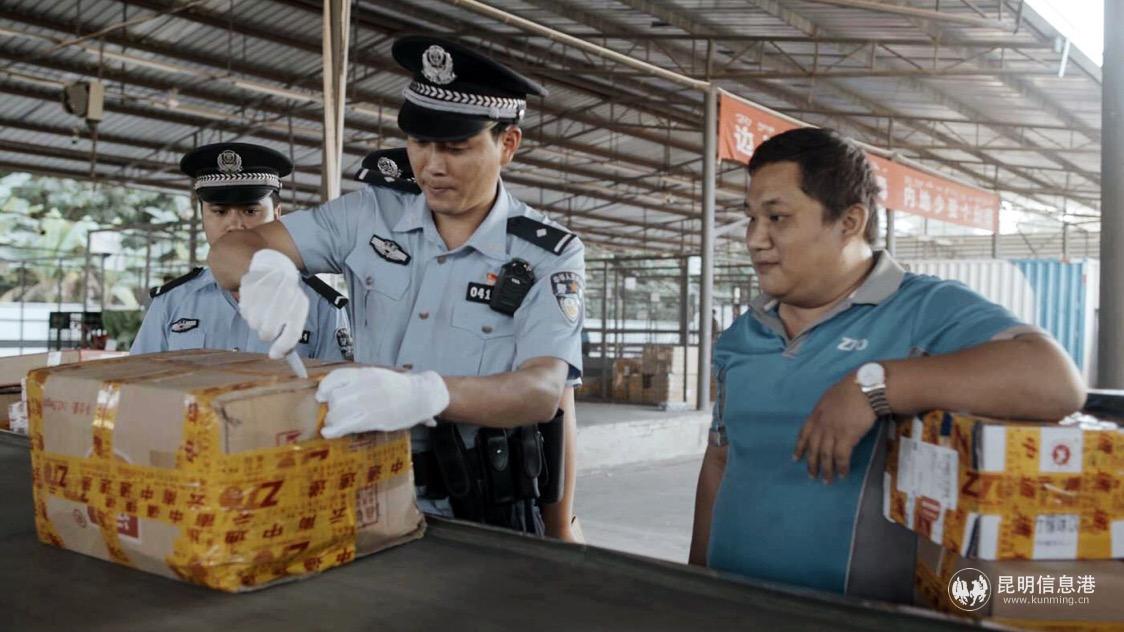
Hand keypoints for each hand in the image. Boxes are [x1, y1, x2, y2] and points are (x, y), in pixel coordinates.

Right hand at [238, 249, 308, 358]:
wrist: (273, 266)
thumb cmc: (285, 296)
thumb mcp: (293, 311)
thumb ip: (289, 333)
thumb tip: (279, 354)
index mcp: (300, 303)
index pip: (293, 331)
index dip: (283, 347)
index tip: (274, 355)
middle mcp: (286, 293)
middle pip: (269, 331)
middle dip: (266, 334)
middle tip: (266, 329)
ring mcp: (267, 287)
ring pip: (254, 323)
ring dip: (255, 322)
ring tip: (261, 311)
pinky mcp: (250, 283)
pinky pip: (244, 310)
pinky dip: (247, 311)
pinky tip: (254, 302)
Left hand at [315, 367, 449, 437]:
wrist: (421, 395)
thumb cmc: (399, 387)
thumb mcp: (378, 375)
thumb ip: (359, 381)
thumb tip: (334, 390)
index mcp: (366, 373)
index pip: (336, 377)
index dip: (325, 388)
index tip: (321, 396)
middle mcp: (365, 386)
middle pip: (335, 397)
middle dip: (331, 407)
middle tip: (334, 413)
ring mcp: (369, 403)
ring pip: (337, 411)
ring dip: (332, 419)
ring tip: (335, 423)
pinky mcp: (374, 419)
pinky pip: (347, 425)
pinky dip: (334, 430)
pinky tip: (328, 433)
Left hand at [793, 373, 877, 482]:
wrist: (864, 388)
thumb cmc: (851, 389)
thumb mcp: (830, 397)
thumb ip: (826, 410)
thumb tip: (827, 417)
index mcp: (816, 414)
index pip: (804, 434)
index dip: (799, 448)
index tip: (795, 459)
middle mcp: (821, 425)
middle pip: (813, 448)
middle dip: (812, 464)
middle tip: (812, 476)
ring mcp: (833, 431)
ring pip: (825, 455)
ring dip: (826, 470)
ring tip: (827, 480)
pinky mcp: (847, 437)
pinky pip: (841, 457)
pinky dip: (842, 467)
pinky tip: (843, 474)